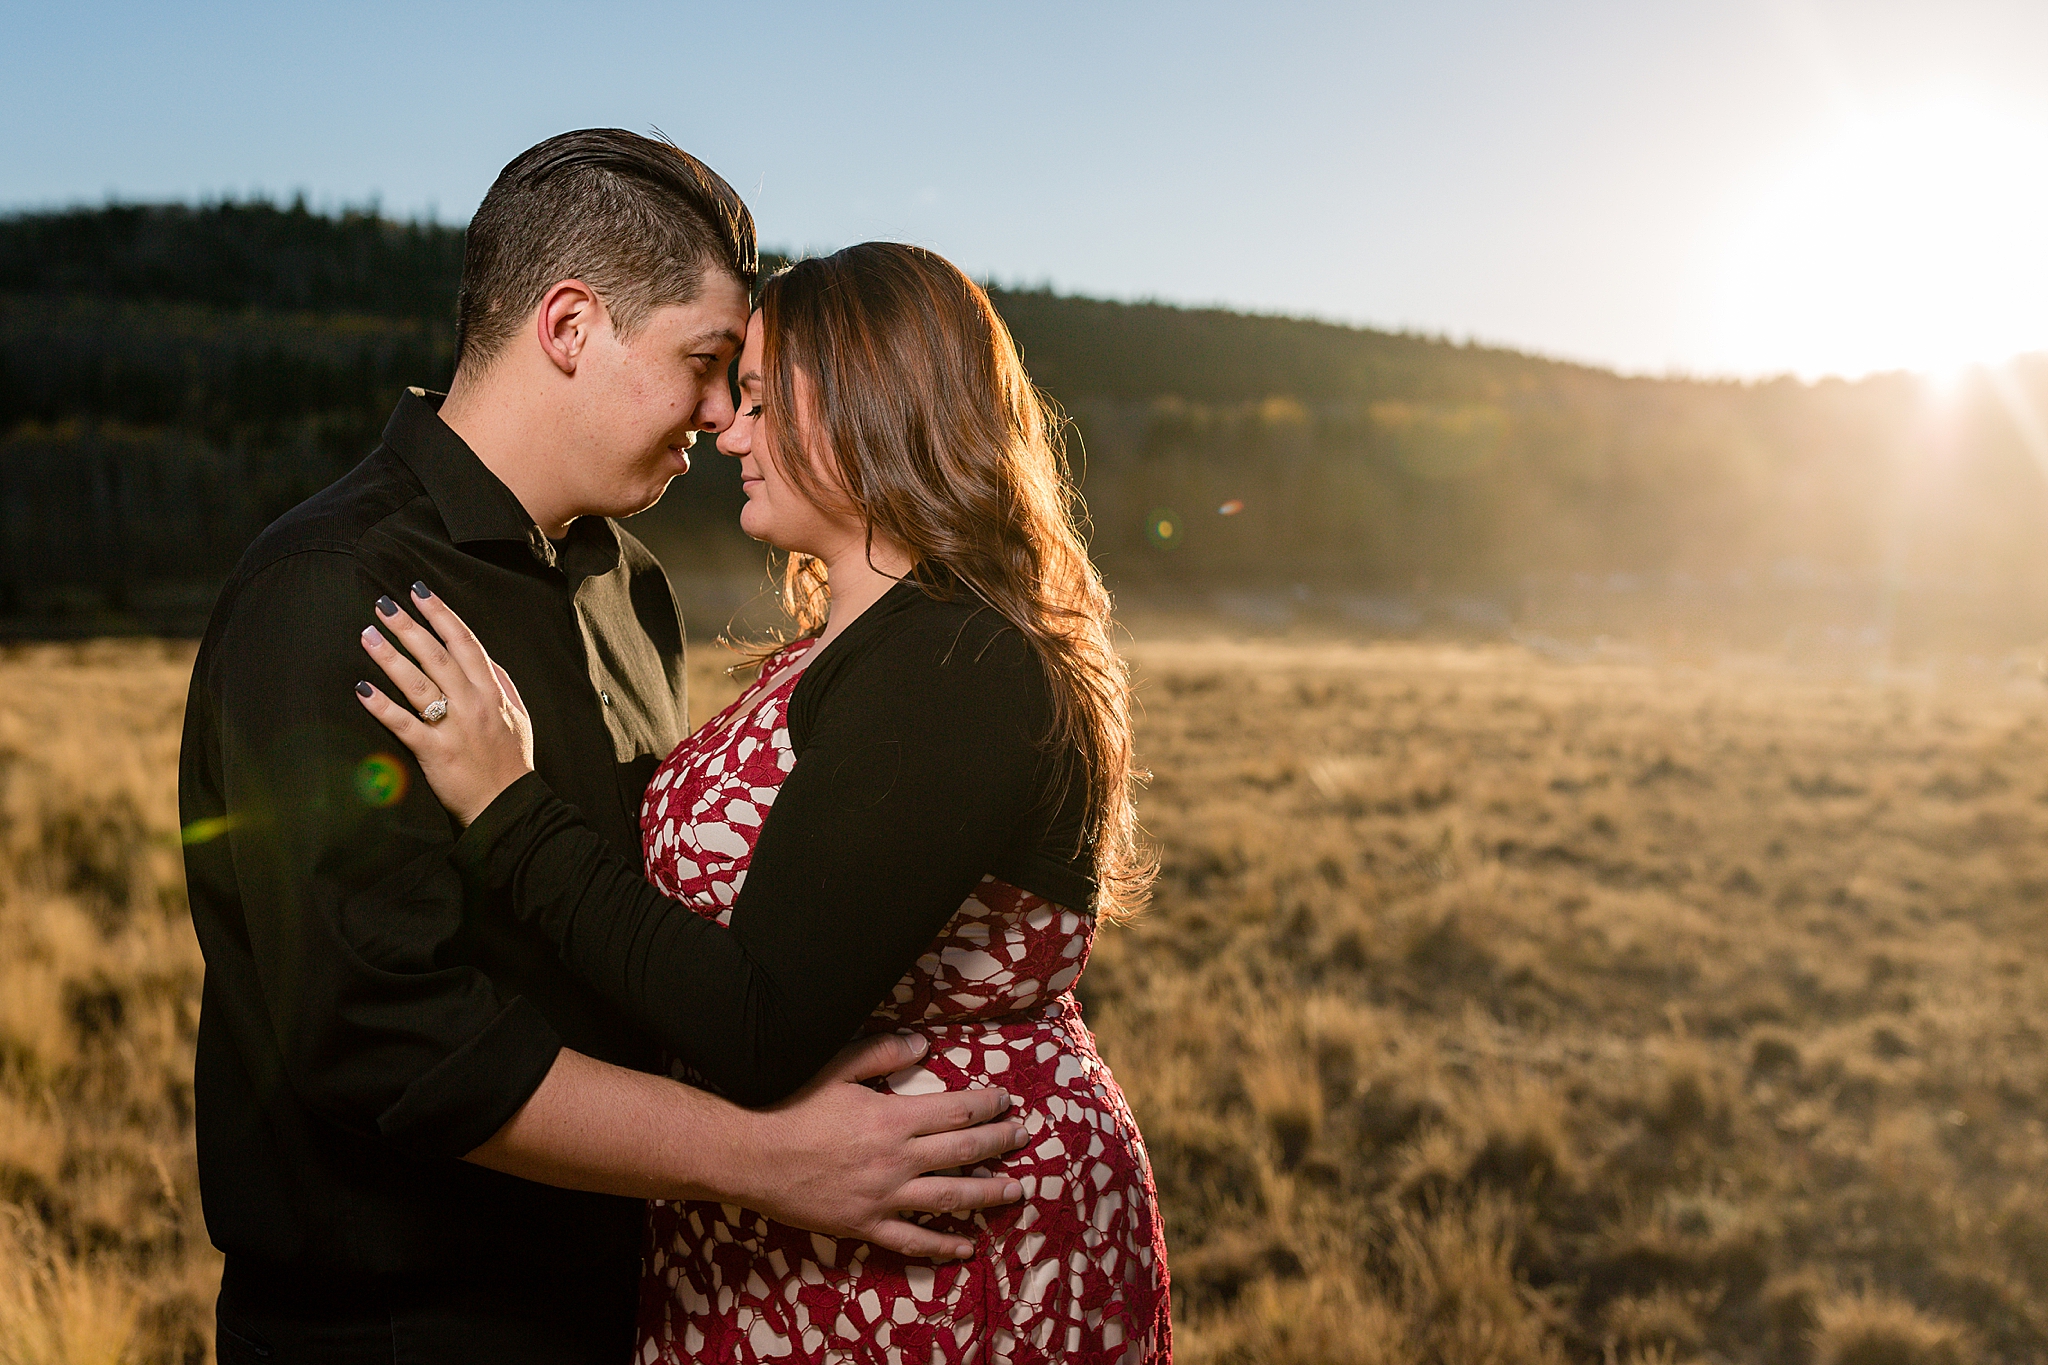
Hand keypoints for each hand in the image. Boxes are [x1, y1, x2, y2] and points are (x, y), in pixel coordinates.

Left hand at [354, 583, 534, 825]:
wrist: (508, 804)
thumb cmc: (512, 761)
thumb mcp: (519, 715)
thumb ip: (503, 684)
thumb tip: (486, 660)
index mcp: (492, 690)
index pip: (464, 642)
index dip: (441, 614)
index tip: (419, 592)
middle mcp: (473, 702)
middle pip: (436, 655)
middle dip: (408, 626)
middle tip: (382, 605)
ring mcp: (454, 726)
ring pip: (418, 683)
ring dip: (390, 657)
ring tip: (367, 636)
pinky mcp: (435, 751)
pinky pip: (404, 724)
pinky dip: (382, 706)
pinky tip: (362, 690)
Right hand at [734, 1032, 1027, 1259]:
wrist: (751, 1156)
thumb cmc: (791, 1107)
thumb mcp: (836, 1067)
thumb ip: (882, 1054)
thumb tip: (922, 1044)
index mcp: (893, 1119)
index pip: (957, 1110)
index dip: (987, 1105)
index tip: (1005, 1101)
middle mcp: (897, 1160)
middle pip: (964, 1151)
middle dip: (999, 1142)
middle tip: (1023, 1136)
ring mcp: (884, 1197)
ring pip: (950, 1198)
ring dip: (988, 1193)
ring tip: (1015, 1189)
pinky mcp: (866, 1225)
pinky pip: (912, 1241)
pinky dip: (941, 1246)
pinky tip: (965, 1248)